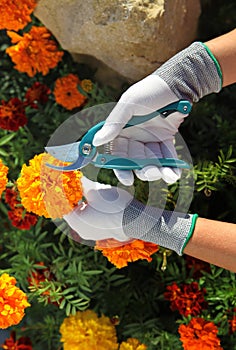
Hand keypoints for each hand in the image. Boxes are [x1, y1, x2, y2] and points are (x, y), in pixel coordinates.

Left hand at [63, 176, 197, 254]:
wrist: (137, 221)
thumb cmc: (115, 206)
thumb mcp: (96, 190)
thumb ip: (83, 184)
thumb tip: (76, 177)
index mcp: (75, 221)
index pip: (61, 204)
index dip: (62, 191)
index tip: (63, 181)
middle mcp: (80, 230)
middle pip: (70, 210)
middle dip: (71, 196)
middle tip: (73, 183)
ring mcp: (91, 234)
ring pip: (81, 215)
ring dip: (81, 202)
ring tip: (83, 189)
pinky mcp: (101, 233)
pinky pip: (90, 219)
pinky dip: (89, 209)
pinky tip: (94, 199)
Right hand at [93, 41, 221, 185]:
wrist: (177, 84)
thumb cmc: (150, 92)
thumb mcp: (129, 104)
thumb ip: (114, 123)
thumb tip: (96, 142)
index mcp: (121, 130)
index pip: (117, 154)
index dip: (120, 168)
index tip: (127, 179)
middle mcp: (134, 136)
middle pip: (135, 161)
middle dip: (143, 170)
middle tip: (152, 173)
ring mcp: (150, 138)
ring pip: (152, 161)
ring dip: (158, 170)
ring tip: (166, 175)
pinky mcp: (166, 138)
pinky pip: (167, 156)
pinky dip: (171, 167)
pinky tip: (174, 175)